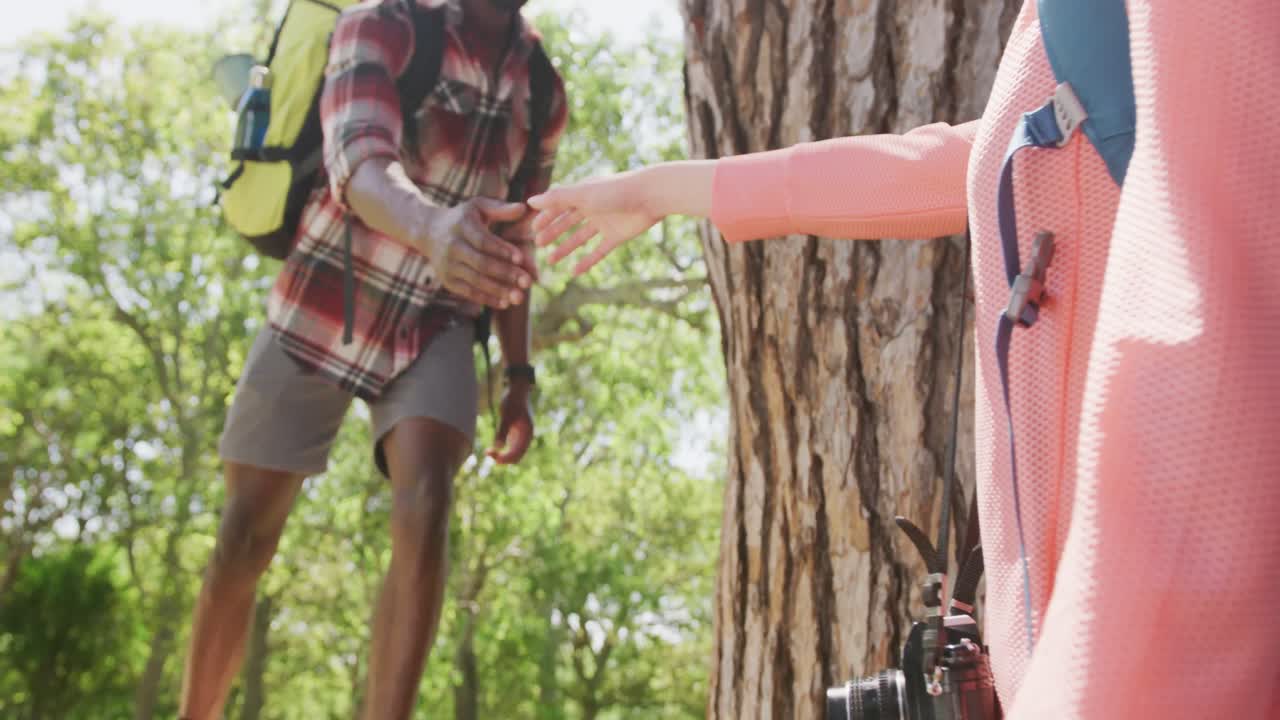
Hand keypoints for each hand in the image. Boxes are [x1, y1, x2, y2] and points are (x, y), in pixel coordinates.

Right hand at [418, 197, 537, 307]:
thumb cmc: (462, 218)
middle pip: (481, 264)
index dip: (502, 250)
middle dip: (506, 274)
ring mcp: (448, 266)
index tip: (521, 258)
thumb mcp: (478, 207)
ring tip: (519, 297)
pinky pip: (469, 292)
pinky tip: (505, 303)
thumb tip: (524, 208)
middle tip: (527, 282)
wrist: (429, 232)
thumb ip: (501, 209)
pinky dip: (487, 299)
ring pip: (476, 281)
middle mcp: (452, 246)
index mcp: (462, 226)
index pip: (483, 241)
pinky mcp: (447, 280)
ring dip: (499, 290)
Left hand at [487, 382, 533, 464]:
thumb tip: (497, 447)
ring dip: (501, 455)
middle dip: (503, 458)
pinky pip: (509, 447)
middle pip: (516, 456)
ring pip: (512, 453)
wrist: (516, 391)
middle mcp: (525, 438)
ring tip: (487, 452)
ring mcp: (521, 436)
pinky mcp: (515, 433)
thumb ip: (502, 432)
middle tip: (487, 454)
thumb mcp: (506, 417)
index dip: (505, 459)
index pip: (517, 454)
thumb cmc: (513, 402)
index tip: (492, 457)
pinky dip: (501, 450)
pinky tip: (491, 448)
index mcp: (527, 435)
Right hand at [528, 169, 662, 275]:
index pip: (559, 206)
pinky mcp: (616, 236)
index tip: (532, 230)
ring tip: (550, 261)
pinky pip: (598, 251)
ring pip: (580, 238)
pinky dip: (587, 261)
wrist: (649, 196)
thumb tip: (530, 202)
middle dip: (553, 233)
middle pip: (568, 223)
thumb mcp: (582, 194)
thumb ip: (556, 199)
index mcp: (583, 194)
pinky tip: (574, 271)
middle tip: (538, 246)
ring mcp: (604, 223)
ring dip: (565, 249)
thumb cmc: (615, 191)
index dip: (545, 217)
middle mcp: (592, 208)